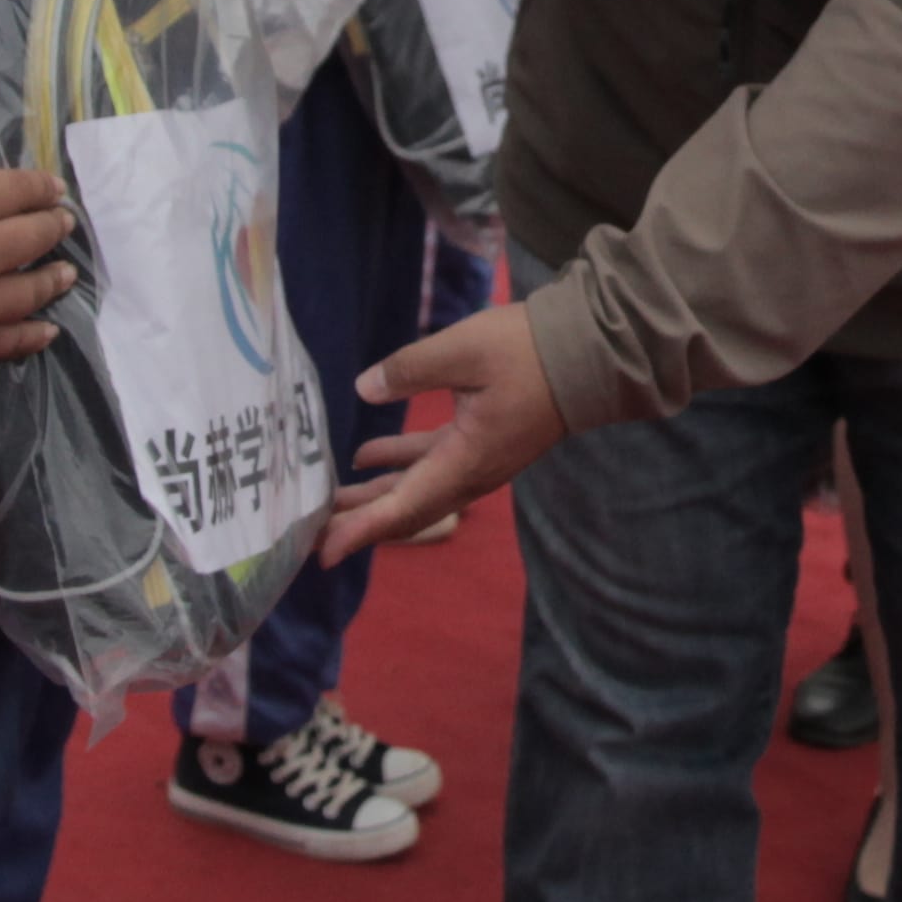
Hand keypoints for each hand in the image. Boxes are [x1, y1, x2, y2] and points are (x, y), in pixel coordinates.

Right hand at [0, 170, 75, 362]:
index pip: (16, 190)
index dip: (40, 188)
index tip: (54, 189)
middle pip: (34, 236)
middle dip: (54, 227)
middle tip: (63, 225)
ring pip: (32, 291)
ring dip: (53, 279)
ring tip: (66, 274)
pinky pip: (10, 341)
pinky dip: (33, 335)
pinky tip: (48, 331)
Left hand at [320, 302, 563, 559]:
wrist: (590, 353)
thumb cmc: (529, 352)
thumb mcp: (464, 350)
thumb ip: (409, 370)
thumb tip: (364, 389)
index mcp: (465, 460)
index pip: (404, 507)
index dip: (361, 530)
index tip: (324, 552)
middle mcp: (470, 473)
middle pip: (405, 509)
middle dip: (358, 522)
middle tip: (310, 534)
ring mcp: (478, 461)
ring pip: (415, 490)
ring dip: (372, 497)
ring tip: (328, 500)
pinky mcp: (481, 442)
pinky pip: (430, 466)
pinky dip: (396, 466)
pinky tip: (364, 457)